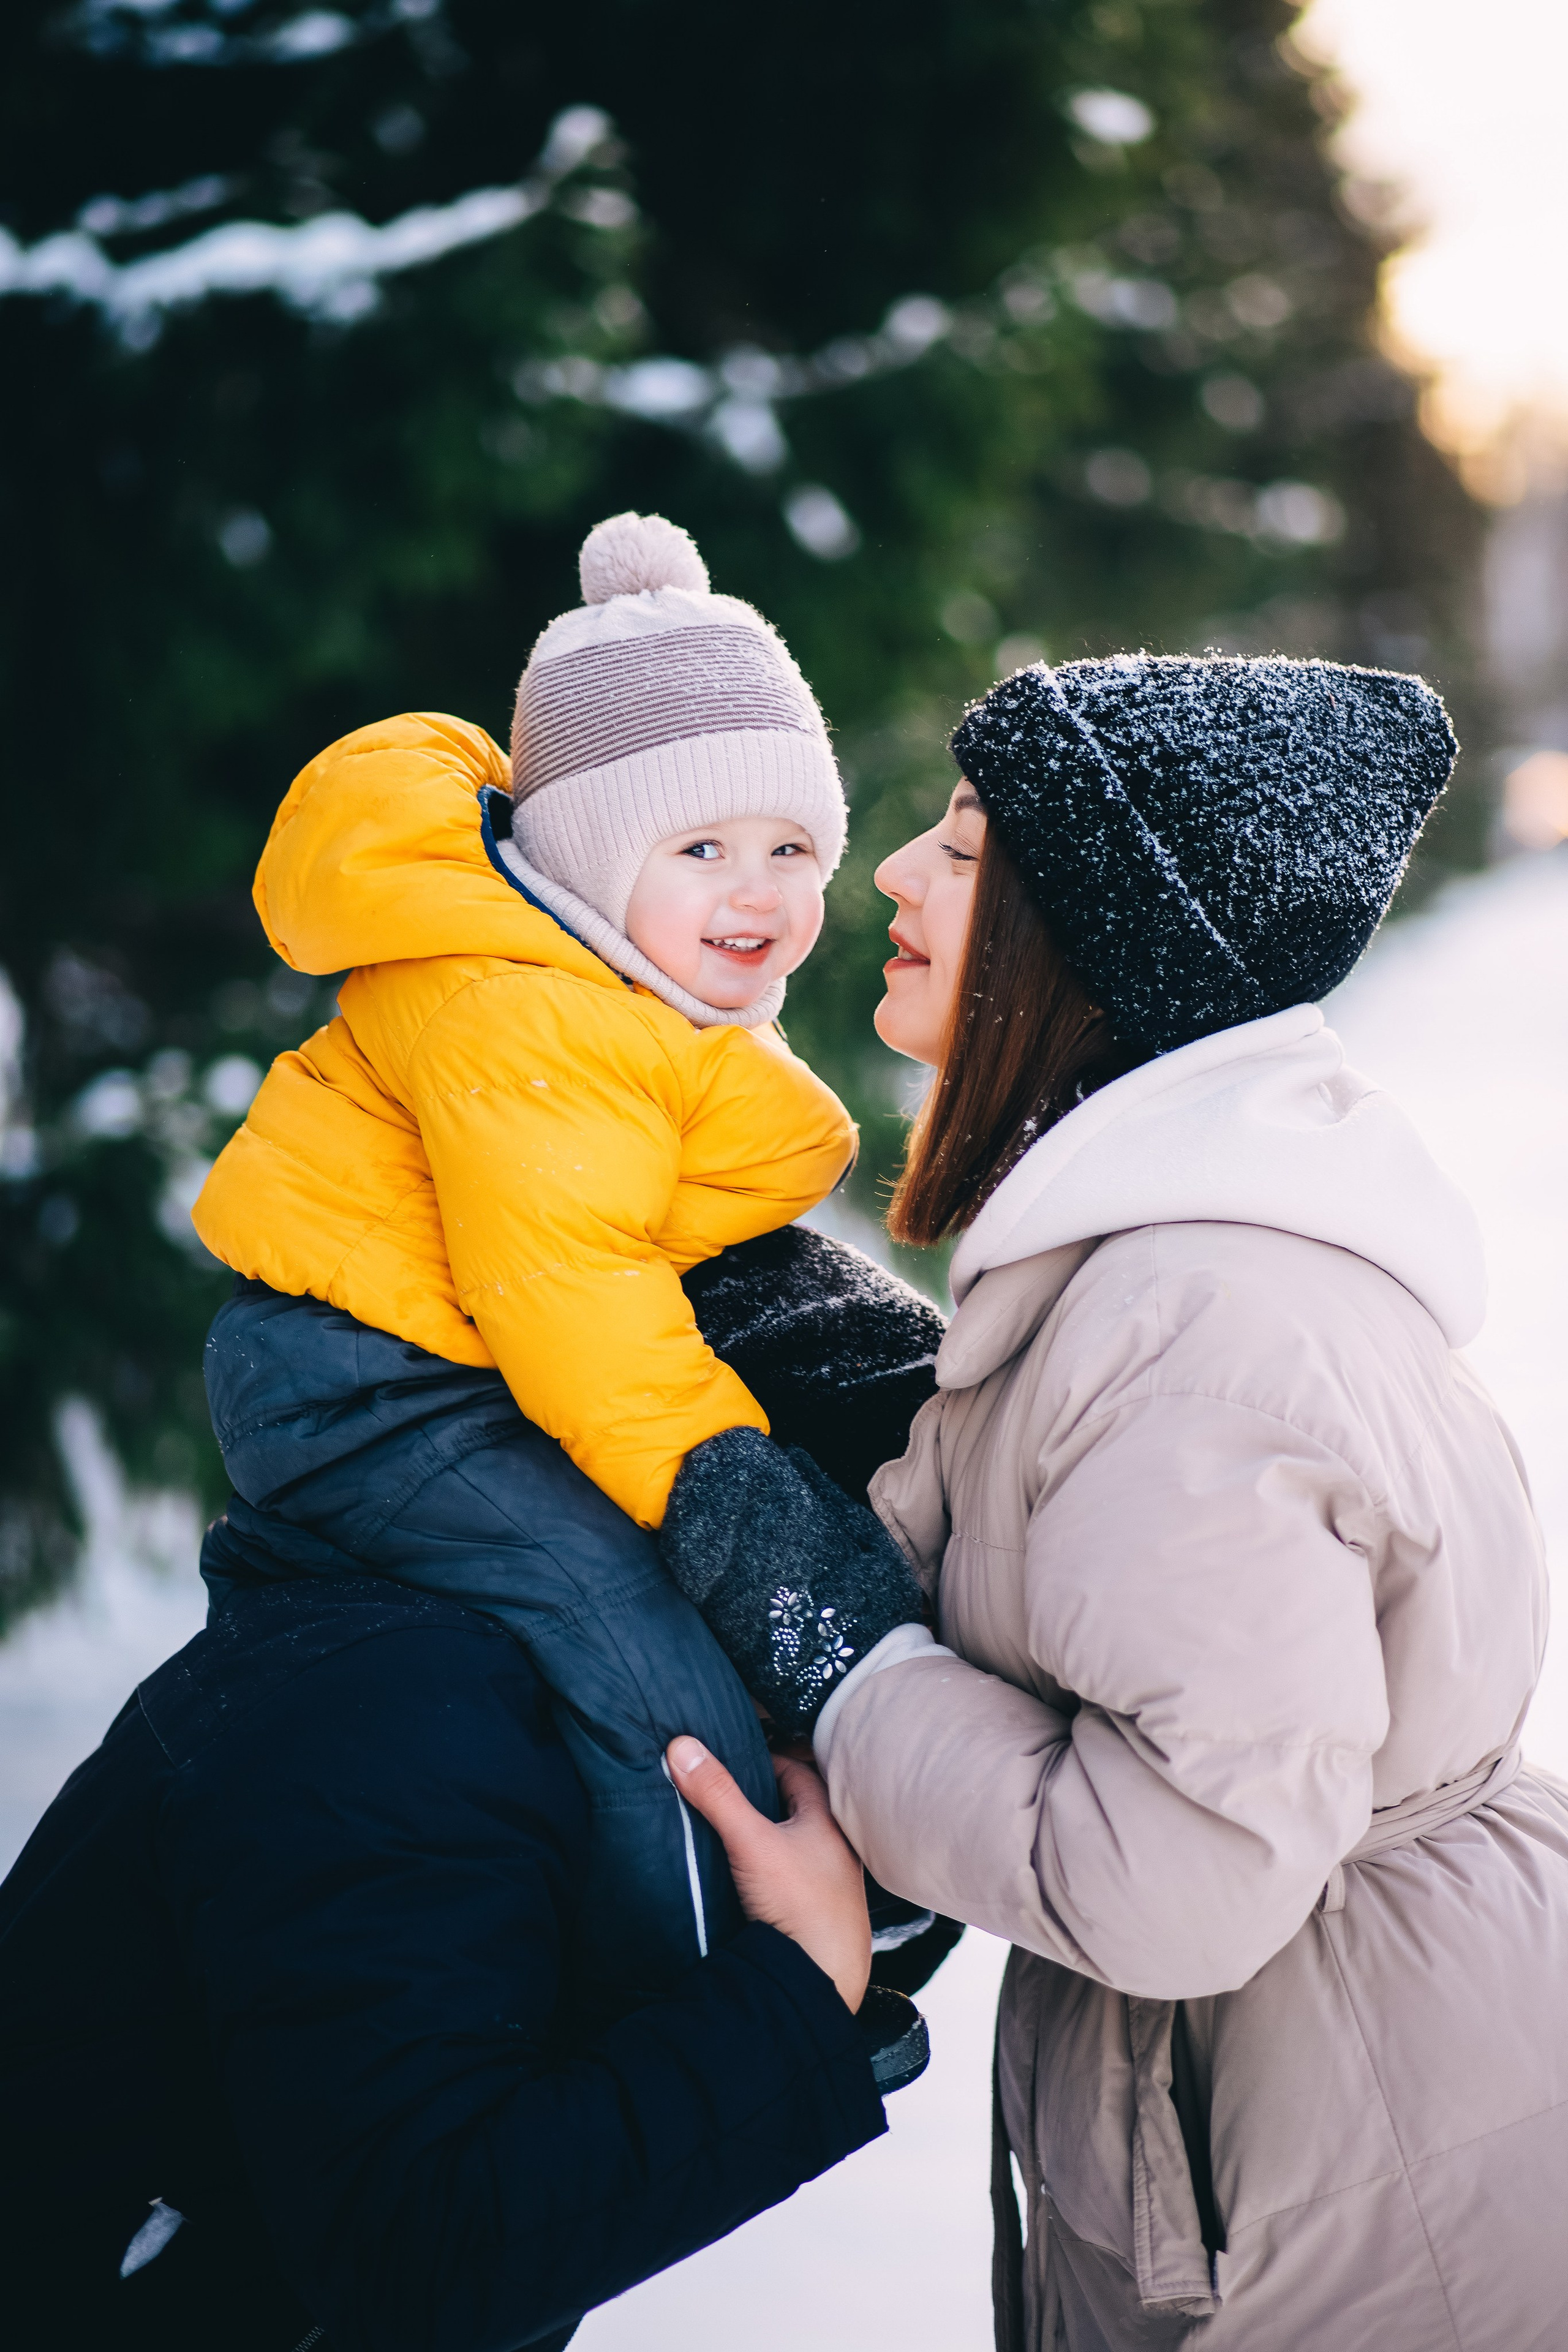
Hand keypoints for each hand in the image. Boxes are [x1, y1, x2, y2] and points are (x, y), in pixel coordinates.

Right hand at [667, 1736, 870, 2011]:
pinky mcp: (824, 1921)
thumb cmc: (798, 1905)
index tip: (741, 1761)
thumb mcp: (751, 1842)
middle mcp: (838, 1853)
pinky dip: (778, 1878)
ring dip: (776, 1843)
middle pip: (801, 1813)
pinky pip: (799, 1886)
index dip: (769, 1763)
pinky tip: (757, 1888)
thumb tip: (683, 1748)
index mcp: (828, 1824)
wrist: (821, 1981)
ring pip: (801, 1851)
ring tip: (740, 1841)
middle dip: (771, 1803)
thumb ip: (717, 1796)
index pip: (799, 1775)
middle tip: (735, 1798)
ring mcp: (834, 1890)